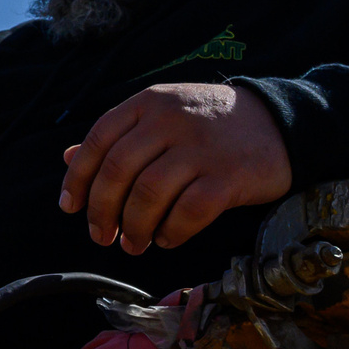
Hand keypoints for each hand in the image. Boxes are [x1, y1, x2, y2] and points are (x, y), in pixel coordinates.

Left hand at [59, 82, 293, 253]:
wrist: (280, 121)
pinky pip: (189, 211)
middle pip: (118, 170)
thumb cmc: (210, 124)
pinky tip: (166, 239)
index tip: (70, 207)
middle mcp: (170, 121)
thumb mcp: (162, 115)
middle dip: (102, 210)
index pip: (98, 140)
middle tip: (101, 236)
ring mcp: (201, 148)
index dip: (78, 178)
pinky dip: (171, 231)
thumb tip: (68, 158)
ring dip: (134, 227)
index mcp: (149, 104)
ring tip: (133, 244)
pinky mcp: (229, 176)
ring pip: (149, 194)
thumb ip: (119, 136)